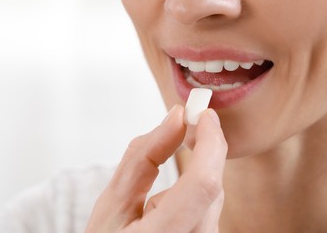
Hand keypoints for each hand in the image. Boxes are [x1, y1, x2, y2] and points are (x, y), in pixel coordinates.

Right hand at [85, 105, 227, 232]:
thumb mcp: (113, 201)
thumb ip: (145, 155)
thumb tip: (176, 118)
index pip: (202, 184)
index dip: (209, 142)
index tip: (204, 115)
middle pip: (212, 188)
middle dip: (204, 150)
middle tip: (189, 124)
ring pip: (213, 199)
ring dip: (196, 174)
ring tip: (161, 183)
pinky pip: (210, 210)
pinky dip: (196, 191)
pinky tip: (169, 199)